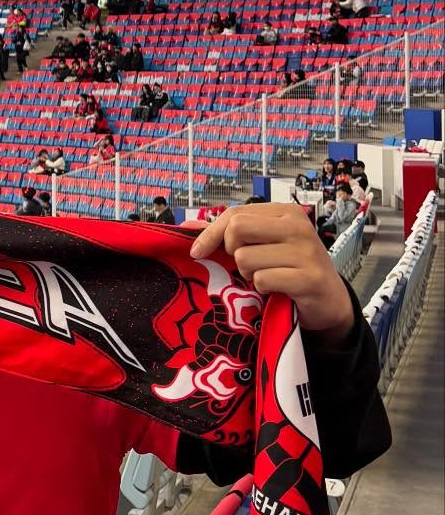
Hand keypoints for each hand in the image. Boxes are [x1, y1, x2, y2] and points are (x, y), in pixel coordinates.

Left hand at [189, 203, 354, 342]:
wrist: (329, 301)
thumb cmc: (290, 269)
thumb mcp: (263, 245)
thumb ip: (228, 234)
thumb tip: (185, 226)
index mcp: (285, 212)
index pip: (235, 214)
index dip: (210, 233)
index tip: (197, 252)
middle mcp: (298, 226)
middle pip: (237, 229)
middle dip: (232, 252)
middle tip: (248, 264)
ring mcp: (306, 251)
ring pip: (246, 258)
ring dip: (250, 274)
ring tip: (268, 277)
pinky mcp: (309, 278)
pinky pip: (263, 280)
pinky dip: (263, 289)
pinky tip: (277, 289)